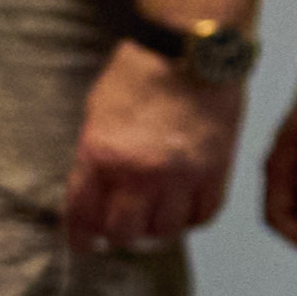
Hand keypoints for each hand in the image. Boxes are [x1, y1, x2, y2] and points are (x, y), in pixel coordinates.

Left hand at [65, 42, 242, 252]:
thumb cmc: (137, 74)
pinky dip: (191, 219)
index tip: (83, 243)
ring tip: (152, 221)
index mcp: (100, 154)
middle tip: (118, 233)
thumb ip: (94, 155)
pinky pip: (204, 215)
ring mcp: (181, 174)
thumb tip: (93, 191)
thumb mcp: (97, 112)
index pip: (82, 214)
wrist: (190, 52)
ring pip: (166, 231)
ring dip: (155, 231)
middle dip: (117, 237)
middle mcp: (139, 172)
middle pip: (124, 232)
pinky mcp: (216, 170)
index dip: (80, 236)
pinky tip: (183, 211)